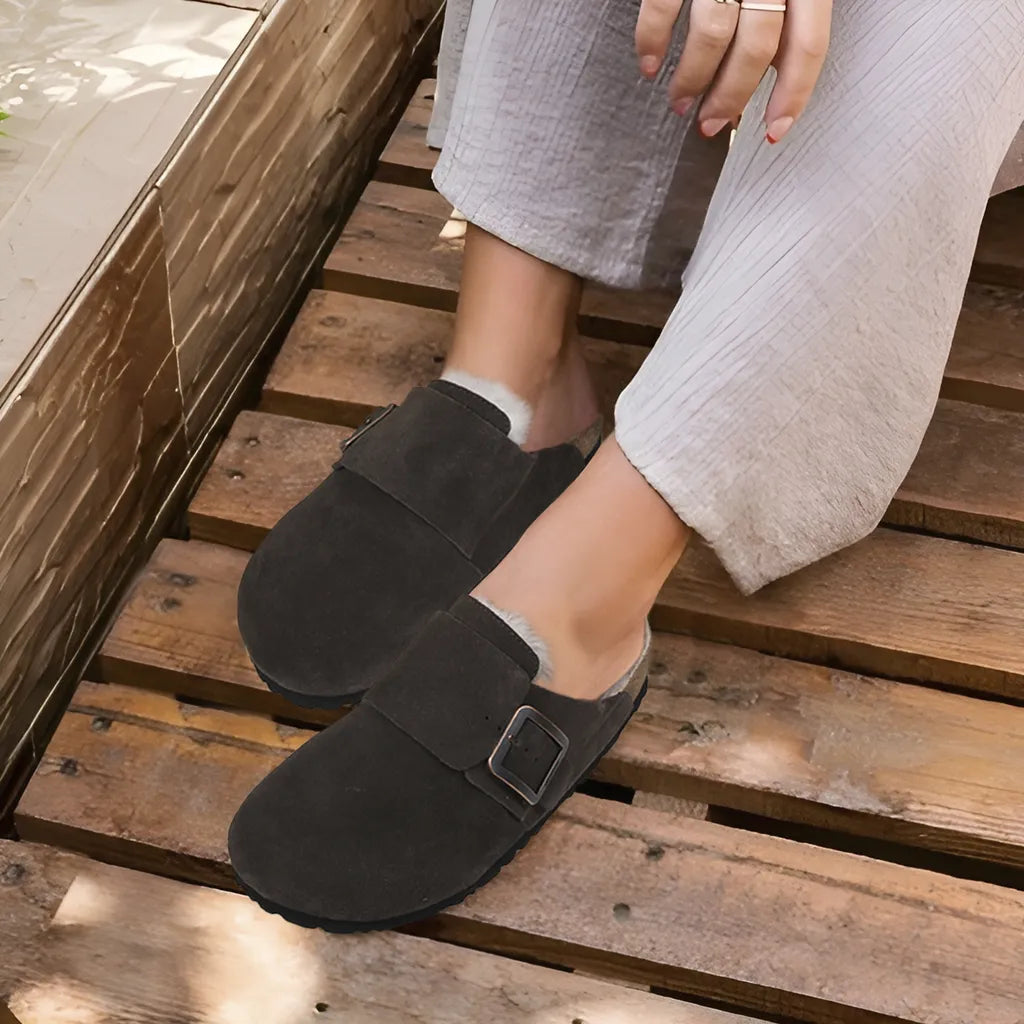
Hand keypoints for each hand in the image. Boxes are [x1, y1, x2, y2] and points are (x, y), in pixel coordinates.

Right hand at [636, 0, 831, 143]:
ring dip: (691, 81)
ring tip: (680, 102)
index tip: (774, 132)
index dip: (793, 95)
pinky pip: (663, 5)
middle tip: (713, 125)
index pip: (807, 44)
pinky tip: (649, 65)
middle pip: (756, 49)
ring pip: (711, 36)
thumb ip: (788, 13)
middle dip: (731, 97)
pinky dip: (651, 42)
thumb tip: (773, 77)